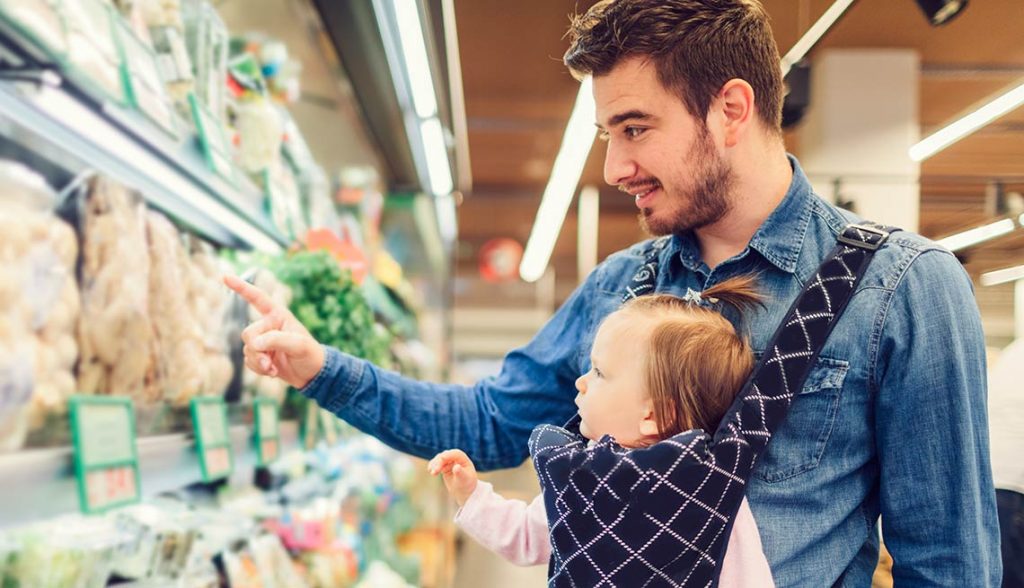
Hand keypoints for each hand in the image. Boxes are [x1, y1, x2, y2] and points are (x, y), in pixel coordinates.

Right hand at [223, 274, 324, 388]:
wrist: (311, 374)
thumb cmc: (309, 354)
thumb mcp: (298, 345)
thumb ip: (276, 340)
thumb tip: (254, 343)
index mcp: (277, 315)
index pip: (257, 298)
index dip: (241, 287)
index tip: (225, 276)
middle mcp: (267, 325)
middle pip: (248, 334)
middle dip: (257, 350)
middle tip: (271, 361)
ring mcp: (262, 341)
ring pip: (247, 350)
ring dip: (260, 362)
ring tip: (274, 368)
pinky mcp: (259, 355)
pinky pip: (248, 361)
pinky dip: (259, 369)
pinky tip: (272, 372)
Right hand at [428, 449, 477, 506]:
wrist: (463, 491)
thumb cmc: (466, 484)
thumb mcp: (463, 479)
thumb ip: (460, 472)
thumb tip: (456, 467)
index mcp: (463, 459)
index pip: (456, 454)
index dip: (448, 455)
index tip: (441, 459)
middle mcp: (456, 458)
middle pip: (446, 455)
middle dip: (439, 462)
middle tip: (434, 472)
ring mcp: (449, 461)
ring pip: (440, 458)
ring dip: (435, 464)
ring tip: (432, 473)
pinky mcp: (444, 465)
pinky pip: (437, 463)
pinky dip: (433, 465)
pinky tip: (430, 470)